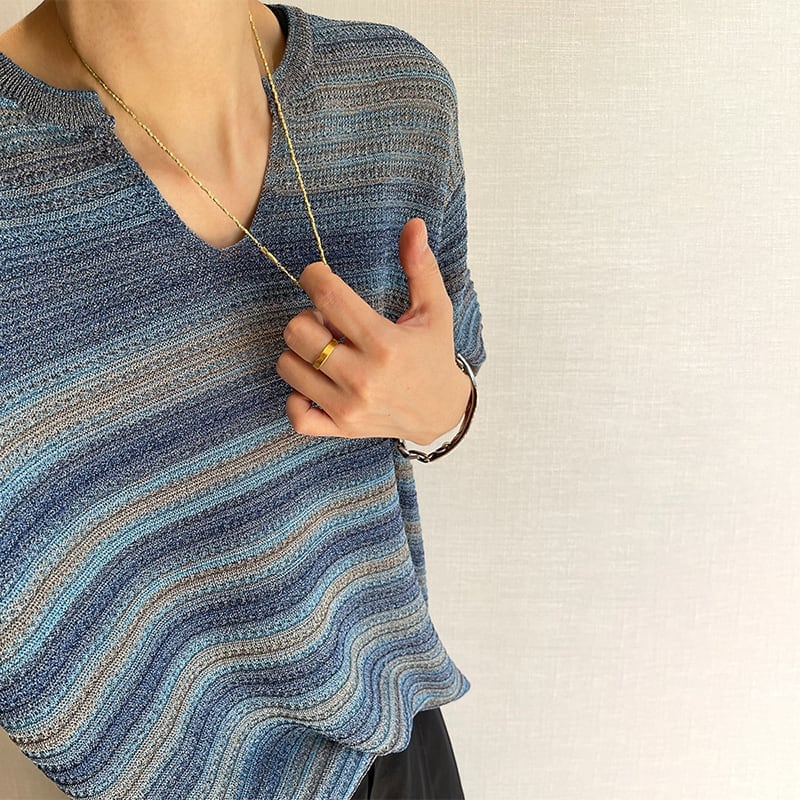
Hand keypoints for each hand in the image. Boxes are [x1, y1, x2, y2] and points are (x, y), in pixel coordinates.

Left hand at [275, 217, 471, 443]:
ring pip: (289, 366)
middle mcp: (363, 376)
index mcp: (384, 342)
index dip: (314, 277)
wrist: (442, 411)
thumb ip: (420, 266)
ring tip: (327, 351)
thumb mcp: (434, 309)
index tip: (318, 276)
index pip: (328, 297)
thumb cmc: (433, 355)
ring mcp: (349, 406)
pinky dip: (296, 398)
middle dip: (307, 317)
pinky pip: (296, 415)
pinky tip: (313, 384)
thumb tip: (414, 224)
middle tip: (329, 322)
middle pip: (297, 331)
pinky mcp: (341, 428)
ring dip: (301, 353)